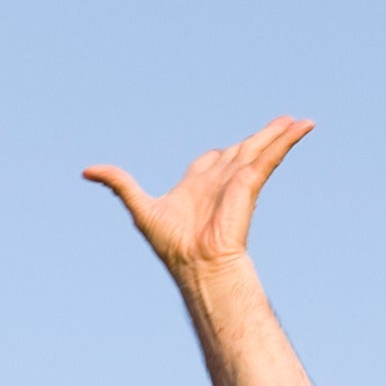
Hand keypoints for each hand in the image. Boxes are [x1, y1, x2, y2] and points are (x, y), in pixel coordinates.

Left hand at [83, 116, 312, 280]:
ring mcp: (236, 182)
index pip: (213, 161)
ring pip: (259, 150)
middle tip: (280, 122)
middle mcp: (219, 182)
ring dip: (277, 134)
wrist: (197, 263)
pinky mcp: (249, 184)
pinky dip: (284, 141)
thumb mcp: (140, 207)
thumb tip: (86, 171)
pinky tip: (299, 128)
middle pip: (241, 151)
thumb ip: (118, 183)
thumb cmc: (172, 245)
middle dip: (259, 137)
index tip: (227, 148)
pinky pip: (270, 157)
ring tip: (296, 121)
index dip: (220, 153)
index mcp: (197, 186)